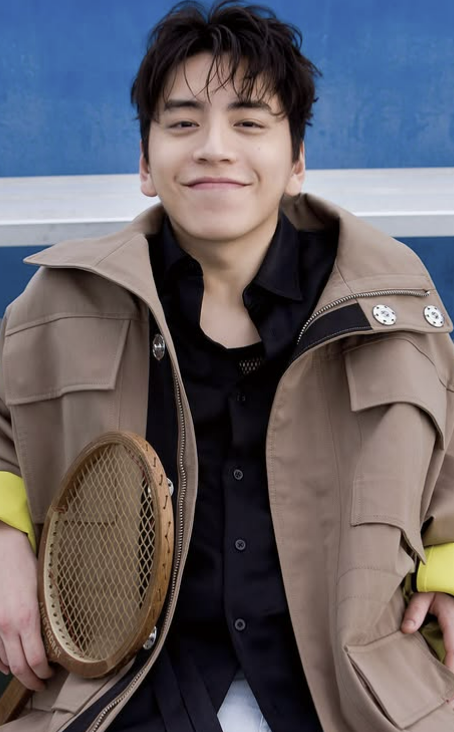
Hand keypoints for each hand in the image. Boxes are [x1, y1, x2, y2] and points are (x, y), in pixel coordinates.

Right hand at [0, 522, 52, 690]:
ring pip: (5, 661)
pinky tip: (9, 664)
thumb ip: (47, 616)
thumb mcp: (44, 592)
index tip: (51, 675)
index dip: (43, 673)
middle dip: (31, 680)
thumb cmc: (28, 567)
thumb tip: (56, 636)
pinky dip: (2, 662)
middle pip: (19, 667)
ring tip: (29, 676)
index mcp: (27, 619)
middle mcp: (8, 626)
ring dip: (17, 672)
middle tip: (41, 684)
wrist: (5, 551)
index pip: (35, 660)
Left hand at [402, 591, 453, 708]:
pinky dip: (453, 670)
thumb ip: (414, 611)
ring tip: (449, 702)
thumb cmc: (434, 592)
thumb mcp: (423, 595)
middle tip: (448, 704)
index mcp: (453, 622)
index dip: (451, 667)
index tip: (447, 685)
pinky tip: (450, 688)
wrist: (449, 586)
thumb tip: (406, 630)